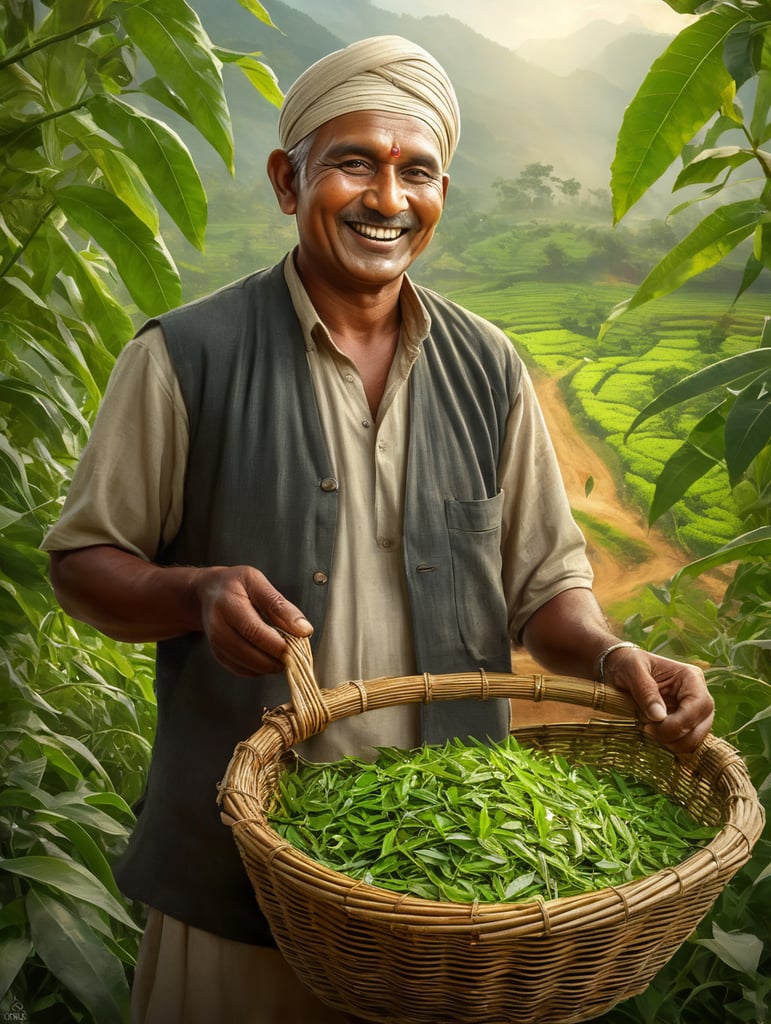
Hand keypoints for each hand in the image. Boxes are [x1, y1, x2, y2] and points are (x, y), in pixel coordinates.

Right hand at [192, 565, 312, 675]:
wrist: (206, 593)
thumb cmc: (232, 585)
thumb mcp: (257, 581)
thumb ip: (280, 605)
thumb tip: (303, 629)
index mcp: (227, 606)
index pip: (255, 632)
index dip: (279, 643)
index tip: (299, 643)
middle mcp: (218, 629)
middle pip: (252, 654)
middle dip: (278, 658)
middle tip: (295, 650)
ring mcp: (217, 646)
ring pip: (250, 667)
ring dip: (271, 664)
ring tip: (284, 651)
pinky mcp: (220, 657)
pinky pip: (245, 671)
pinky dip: (262, 668)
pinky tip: (270, 655)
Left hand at [602, 646, 713, 753]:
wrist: (621, 668)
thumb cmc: (628, 664)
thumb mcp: (631, 670)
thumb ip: (645, 690)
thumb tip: (659, 716)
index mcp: (691, 677)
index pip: (699, 706)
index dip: (678, 723)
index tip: (650, 726)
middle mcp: (699, 696)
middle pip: (702, 726)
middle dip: (675, 737)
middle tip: (647, 730)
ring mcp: (694, 712)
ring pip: (695, 739)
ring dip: (672, 743)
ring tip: (648, 730)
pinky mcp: (685, 725)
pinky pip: (686, 743)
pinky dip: (670, 745)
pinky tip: (653, 736)